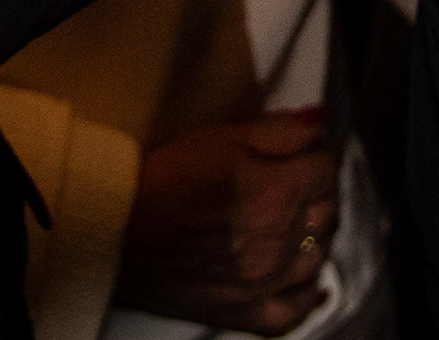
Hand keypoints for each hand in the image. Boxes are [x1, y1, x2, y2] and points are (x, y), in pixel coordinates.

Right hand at [115, 108, 340, 331]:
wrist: (110, 232)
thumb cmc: (157, 180)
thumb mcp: (218, 138)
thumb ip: (278, 131)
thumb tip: (320, 126)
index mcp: (272, 193)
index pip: (326, 169)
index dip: (318, 153)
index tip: (306, 149)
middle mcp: (275, 242)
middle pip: (328, 210)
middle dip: (320, 189)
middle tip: (300, 178)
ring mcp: (263, 283)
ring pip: (320, 254)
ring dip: (316, 232)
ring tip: (296, 217)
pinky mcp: (245, 312)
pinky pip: (296, 311)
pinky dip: (309, 294)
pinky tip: (308, 278)